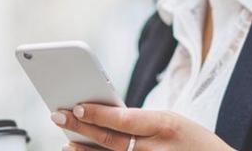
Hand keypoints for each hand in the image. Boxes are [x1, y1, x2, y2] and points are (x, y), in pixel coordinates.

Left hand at [50, 103, 236, 150]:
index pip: (124, 119)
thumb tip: (105, 120)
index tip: (75, 106)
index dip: (97, 114)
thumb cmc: (193, 142)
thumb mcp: (174, 122)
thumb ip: (143, 122)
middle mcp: (156, 150)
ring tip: (66, 144)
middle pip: (110, 140)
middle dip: (80, 128)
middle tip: (57, 116)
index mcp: (165, 126)